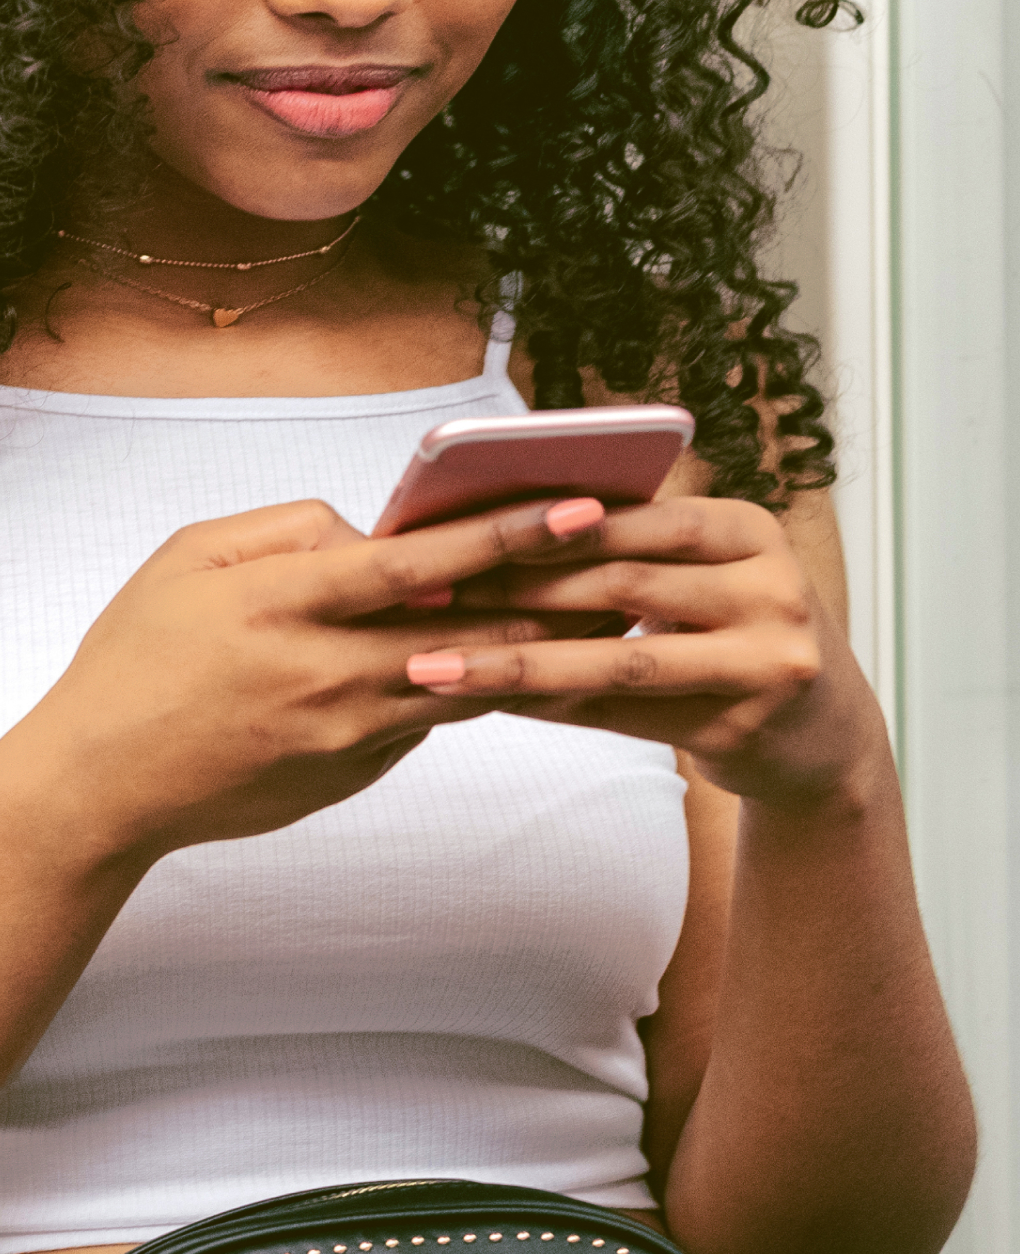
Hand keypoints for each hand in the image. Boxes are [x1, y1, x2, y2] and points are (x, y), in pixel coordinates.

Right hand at [6, 495, 611, 863]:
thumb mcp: (187, 557)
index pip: (418, 561)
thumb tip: (366, 531)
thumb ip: (284, 529)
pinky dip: (476, 689)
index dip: (505, 533)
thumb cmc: (137, 656)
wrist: (102, 782)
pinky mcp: (352, 772)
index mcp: (283, 602)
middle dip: (556, 593)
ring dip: (534, 647)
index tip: (579, 507)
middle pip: (468, 629)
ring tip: (604, 612)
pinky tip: (518, 665)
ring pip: (465, 682)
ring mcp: (345, 733)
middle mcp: (326, 671)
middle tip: (634, 561)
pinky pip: (427, 720)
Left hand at [413, 496, 884, 806]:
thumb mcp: (704, 575)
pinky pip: (628, 714)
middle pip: (623, 580)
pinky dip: (555, 705)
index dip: (549, 522)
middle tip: (428, 593)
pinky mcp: (748, 728)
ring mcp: (770, 661)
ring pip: (620, 656)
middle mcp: (772, 588)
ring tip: (436, 663)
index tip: (462, 524)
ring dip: (518, 660)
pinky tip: (492, 702)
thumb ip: (629, 546)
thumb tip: (492, 523)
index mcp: (750, 529)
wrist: (825, 739)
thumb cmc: (729, 634)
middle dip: (517, 586)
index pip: (639, 514)